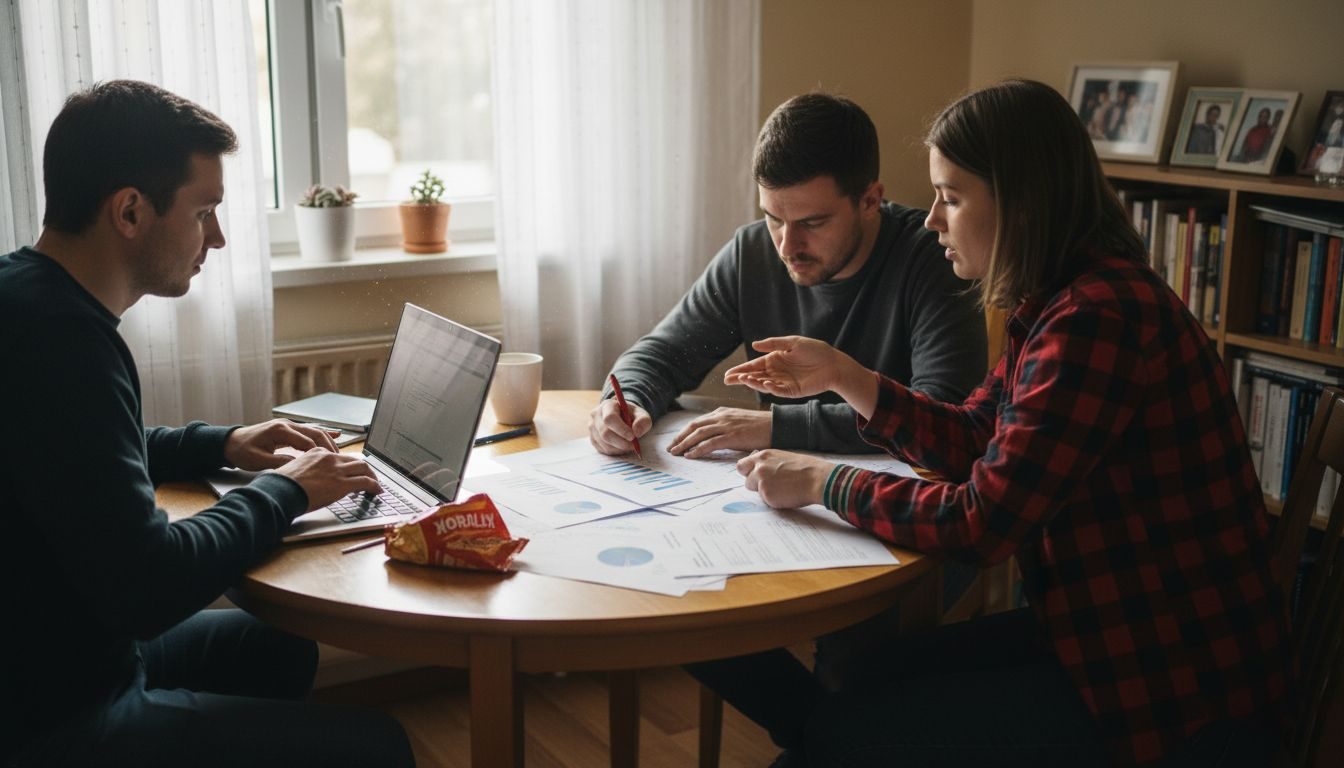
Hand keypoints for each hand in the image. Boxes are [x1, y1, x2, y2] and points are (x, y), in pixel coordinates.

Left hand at [224, 419, 339, 470]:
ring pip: (315, 431)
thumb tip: (299, 465)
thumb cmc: (242, 451)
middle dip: (329, 447)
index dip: (320, 454)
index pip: (307, 442)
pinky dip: (324, 433)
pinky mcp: (289, 429)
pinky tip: (337, 435)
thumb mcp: (258, 460)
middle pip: (316, 433)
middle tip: (340, 460)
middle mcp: (287, 425)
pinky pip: (310, 430)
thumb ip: (279, 462)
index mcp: (280, 431)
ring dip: (329, 441)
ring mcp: (289, 425)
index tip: (330, 464)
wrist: (230, 443)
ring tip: (340, 454)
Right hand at [273, 448, 380, 511]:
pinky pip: (365, 482)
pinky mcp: (342, 483)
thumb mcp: (293, 471)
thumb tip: (311, 481)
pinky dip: (374, 486)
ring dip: (372, 476)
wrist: (279, 492)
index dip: (347, 465)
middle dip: (364, 468)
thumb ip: (306, 471)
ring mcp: (336, 470)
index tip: (350, 472)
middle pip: (354, 459)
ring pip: (363, 468)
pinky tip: (376, 491)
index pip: (338, 456)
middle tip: (369, 476)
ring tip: (375, 484)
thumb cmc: (280, 486)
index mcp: (316, 452)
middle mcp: (328, 458)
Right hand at [588, 398, 652, 455]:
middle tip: (633, 445)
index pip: (610, 418)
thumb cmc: (632, 416)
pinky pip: (603, 449)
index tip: (633, 436)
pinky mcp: (593, 439)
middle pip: (605, 433)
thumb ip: (643, 421)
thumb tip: (636, 432)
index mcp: (607, 405)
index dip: (621, 429)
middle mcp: (596, 415)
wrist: (624, 418)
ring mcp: (592, 428)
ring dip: (619, 448)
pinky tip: (622, 446)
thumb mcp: (642, 415)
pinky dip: (615, 451)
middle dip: (621, 442)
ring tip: (629, 445)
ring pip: (604, 443)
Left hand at [668, 407, 770, 457]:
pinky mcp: (732, 435)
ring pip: (699, 433)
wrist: (778, 425)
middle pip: (694, 426)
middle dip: (680, 437)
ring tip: (676, 453)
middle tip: (671, 448)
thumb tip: (714, 439)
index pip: (698, 421)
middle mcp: (722, 416)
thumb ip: (726, 427)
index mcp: (722, 412)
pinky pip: (710, 442)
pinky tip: (690, 455)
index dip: (685, 432)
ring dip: (684, 444)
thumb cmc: (761, 427)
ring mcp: (726, 425)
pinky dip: (698, 449)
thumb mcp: (739, 422)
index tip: (676, 441)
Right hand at [724, 336, 846, 398]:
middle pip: (755, 377)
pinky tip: (764, 382)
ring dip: (753, 382)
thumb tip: (754, 345)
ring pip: (764, 384)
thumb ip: (773, 344)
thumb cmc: (815, 350)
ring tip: (744, 379)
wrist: (834, 363)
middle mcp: (776, 372)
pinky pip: (778, 390)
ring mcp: (783, 383)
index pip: (754, 366)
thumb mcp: (792, 342)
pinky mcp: (792, 391)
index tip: (728, 374)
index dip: (740, 370)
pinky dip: (770, 388)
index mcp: (774, 360)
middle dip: (741, 378)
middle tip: (727, 380)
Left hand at [736, 449, 834, 509]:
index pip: (743, 464)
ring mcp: (761, 481)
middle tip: (767, 485)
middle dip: (753, 482)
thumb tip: (760, 468)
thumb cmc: (806, 469)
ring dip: (763, 491)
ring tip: (781, 489)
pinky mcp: (766, 494)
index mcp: (764, 456)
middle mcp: (759, 467)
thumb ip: (768, 463)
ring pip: (754, 490)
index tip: (754, 475)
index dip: (748, 471)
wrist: (817, 479)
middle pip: (745, 478)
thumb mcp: (783, 458)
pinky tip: (786, 495)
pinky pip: (765, 500)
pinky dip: (773, 500)